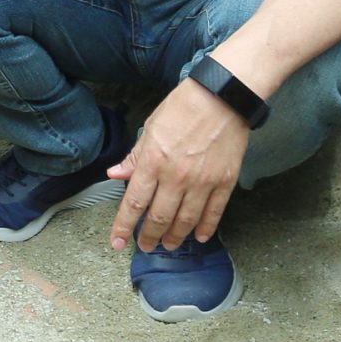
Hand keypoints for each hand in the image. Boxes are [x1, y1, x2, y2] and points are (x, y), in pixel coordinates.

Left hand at [108, 80, 249, 252]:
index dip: (124, 227)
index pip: (134, 203)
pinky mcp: (225, 182)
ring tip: (169, 245)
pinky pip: (214, 213)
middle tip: (145, 246)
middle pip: (159, 218)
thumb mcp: (150, 127)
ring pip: (185, 221)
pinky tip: (200, 237)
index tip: (118, 242)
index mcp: (153, 162)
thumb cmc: (184, 106)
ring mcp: (202, 182)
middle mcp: (176, 177)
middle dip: (149, 237)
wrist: (223, 95)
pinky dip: (206, 228)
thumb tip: (115, 175)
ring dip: (175, 237)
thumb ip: (135, 157)